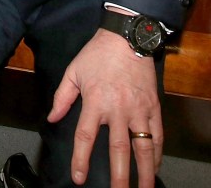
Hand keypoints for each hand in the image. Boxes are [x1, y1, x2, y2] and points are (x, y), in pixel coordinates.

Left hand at [47, 28, 162, 187]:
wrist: (127, 37)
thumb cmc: (97, 54)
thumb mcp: (73, 71)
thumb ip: (62, 97)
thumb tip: (52, 118)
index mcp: (95, 101)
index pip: (86, 137)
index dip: (81, 160)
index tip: (79, 178)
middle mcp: (118, 109)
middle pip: (118, 150)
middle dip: (119, 176)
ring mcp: (139, 110)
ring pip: (143, 148)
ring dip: (143, 172)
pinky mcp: (154, 107)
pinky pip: (157, 136)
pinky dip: (156, 154)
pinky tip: (153, 167)